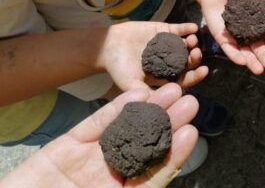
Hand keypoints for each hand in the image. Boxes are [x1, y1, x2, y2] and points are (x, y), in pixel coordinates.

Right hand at [1, 83, 197, 187]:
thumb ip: (140, 187)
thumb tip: (170, 170)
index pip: (155, 171)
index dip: (173, 152)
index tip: (191, 132)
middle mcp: (111, 175)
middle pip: (146, 145)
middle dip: (169, 122)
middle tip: (190, 101)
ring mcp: (90, 159)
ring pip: (125, 129)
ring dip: (149, 109)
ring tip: (171, 90)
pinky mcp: (69, 145)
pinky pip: (96, 124)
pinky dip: (115, 109)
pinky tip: (136, 95)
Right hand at [98, 22, 207, 91]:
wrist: (107, 47)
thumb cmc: (118, 69)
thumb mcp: (131, 86)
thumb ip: (146, 94)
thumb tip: (163, 104)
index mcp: (165, 76)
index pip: (185, 78)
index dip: (195, 75)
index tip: (204, 71)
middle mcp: (170, 61)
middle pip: (188, 61)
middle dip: (195, 58)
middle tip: (196, 54)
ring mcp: (168, 45)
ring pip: (186, 45)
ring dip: (192, 43)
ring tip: (193, 40)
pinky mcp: (164, 31)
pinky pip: (179, 30)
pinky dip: (187, 28)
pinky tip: (193, 28)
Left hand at [186, 0, 264, 74]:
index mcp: (260, 25)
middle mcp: (249, 34)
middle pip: (258, 48)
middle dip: (264, 57)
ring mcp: (236, 37)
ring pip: (245, 52)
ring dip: (251, 61)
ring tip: (258, 70)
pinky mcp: (222, 38)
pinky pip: (229, 48)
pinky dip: (235, 55)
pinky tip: (242, 62)